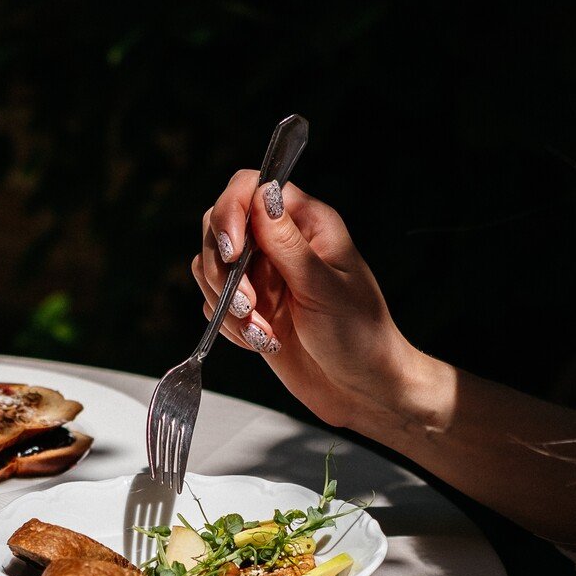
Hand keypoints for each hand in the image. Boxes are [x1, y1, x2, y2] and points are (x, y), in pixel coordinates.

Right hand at [192, 171, 419, 429]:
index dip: (230, 213)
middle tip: (249, 306)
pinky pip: (214, 302)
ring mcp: (262, 275)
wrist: (364, 388)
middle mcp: (280, 242)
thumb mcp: (324, 287)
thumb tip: (262, 192)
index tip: (233, 253)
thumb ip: (287, 242)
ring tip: (261, 331)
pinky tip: (262, 341)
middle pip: (219, 226)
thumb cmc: (361, 335)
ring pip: (212, 267)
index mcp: (307, 222)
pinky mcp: (251, 307)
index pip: (250, 187)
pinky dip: (228, 325)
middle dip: (224, 270)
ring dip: (226, 303)